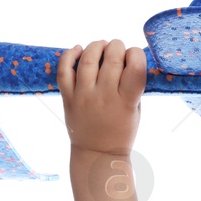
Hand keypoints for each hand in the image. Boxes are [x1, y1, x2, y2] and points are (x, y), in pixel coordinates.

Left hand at [57, 38, 146, 155]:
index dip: (136, 53)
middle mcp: (104, 97)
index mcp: (126, 102)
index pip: (135, 66)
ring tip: (101, 46)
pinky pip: (64, 70)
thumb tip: (126, 55)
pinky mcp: (68, 98)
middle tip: (117, 48)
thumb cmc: (121, 130)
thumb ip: (133, 85)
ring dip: (96, 46)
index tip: (133, 56)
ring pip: (87, 59)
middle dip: (116, 46)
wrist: (97, 154)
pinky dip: (69, 55)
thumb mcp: (135, 109)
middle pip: (112, 58)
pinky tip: (78, 50)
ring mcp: (84, 97)